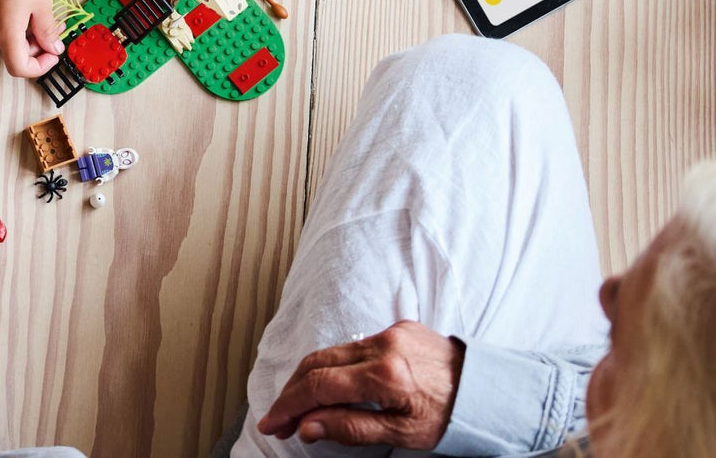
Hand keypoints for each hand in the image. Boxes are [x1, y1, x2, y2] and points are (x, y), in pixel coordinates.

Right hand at [0, 0, 64, 77]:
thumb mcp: (42, 3)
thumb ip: (48, 31)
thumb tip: (54, 49)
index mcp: (6, 33)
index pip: (19, 68)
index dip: (40, 67)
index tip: (54, 53)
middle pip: (15, 53)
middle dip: (38, 47)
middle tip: (56, 30)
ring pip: (10, 40)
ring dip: (30, 35)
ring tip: (46, 16)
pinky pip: (3, 27)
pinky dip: (18, 26)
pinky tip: (30, 8)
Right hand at [257, 321, 464, 449]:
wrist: (490, 390)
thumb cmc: (450, 418)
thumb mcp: (403, 435)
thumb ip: (351, 428)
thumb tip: (307, 426)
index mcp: (384, 374)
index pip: (319, 386)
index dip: (289, 405)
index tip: (271, 422)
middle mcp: (381, 345)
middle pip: (317, 363)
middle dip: (291, 391)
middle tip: (277, 418)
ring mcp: (388, 331)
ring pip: (332, 350)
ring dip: (308, 377)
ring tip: (297, 405)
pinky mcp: (396, 325)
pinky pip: (353, 344)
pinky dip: (334, 365)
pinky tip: (330, 385)